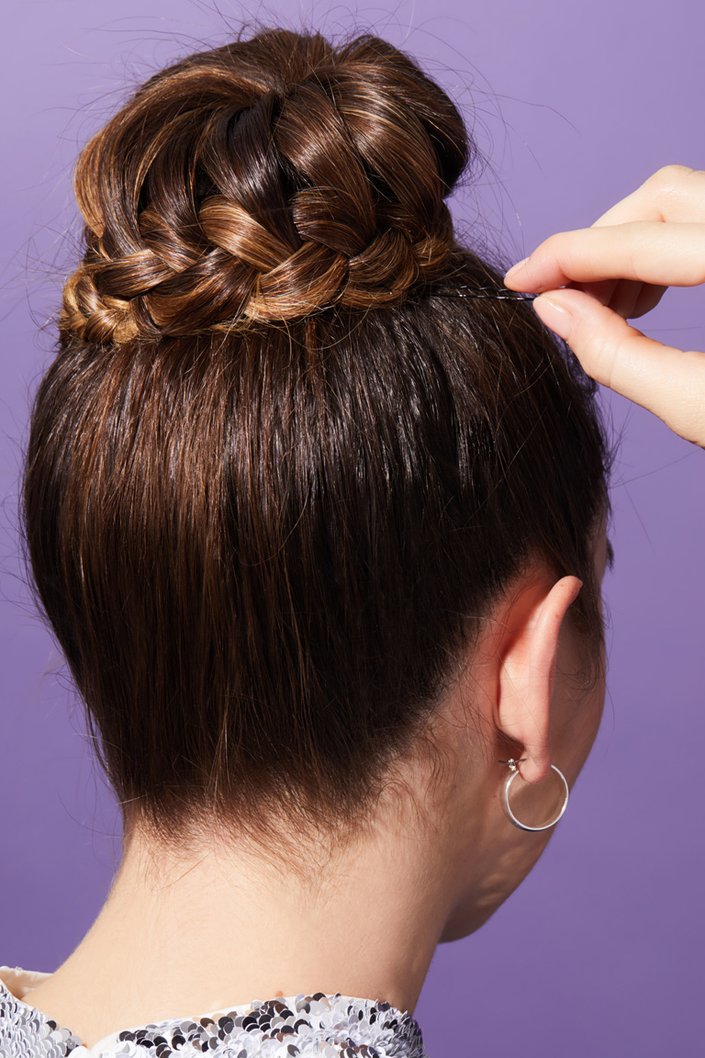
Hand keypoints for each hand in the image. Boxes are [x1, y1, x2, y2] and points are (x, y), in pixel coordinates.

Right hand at [503, 165, 704, 447]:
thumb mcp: (702, 407)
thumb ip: (618, 357)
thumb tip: (554, 309)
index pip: (642, 238)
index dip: (569, 256)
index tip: (521, 279)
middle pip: (663, 196)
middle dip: (601, 245)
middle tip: (564, 302)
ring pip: (685, 199)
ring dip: (630, 245)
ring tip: (607, 312)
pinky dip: (665, 248)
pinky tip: (646, 299)